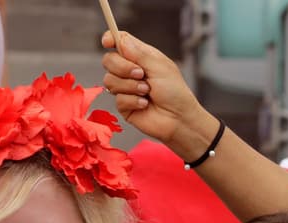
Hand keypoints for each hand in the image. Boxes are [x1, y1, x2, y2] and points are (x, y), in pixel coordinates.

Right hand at [100, 31, 205, 153]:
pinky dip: (133, 100)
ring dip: (130, 86)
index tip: (107, 42)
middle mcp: (130, 71)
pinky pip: (117, 99)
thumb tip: (120, 40)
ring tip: (147, 92)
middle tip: (141, 74)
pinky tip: (145, 104)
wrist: (179, 119)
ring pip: (109, 80)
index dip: (110, 39)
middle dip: (122, 67)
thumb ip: (138, 53)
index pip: (119, 42)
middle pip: (109, 60)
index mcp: (140, 57)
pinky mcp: (124, 106)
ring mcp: (126, 89)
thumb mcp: (159, 67)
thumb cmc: (175, 92)